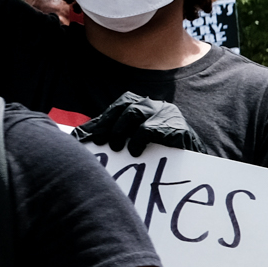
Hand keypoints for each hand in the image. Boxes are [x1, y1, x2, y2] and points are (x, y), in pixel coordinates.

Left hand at [72, 93, 198, 155]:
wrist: (189, 162)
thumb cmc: (158, 150)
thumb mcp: (132, 138)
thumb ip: (111, 133)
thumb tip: (78, 136)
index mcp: (142, 104)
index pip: (117, 107)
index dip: (101, 121)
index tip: (85, 138)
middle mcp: (154, 105)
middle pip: (124, 106)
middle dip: (108, 124)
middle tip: (101, 143)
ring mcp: (166, 113)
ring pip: (135, 113)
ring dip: (121, 131)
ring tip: (118, 148)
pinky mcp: (175, 126)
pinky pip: (150, 128)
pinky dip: (138, 139)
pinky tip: (134, 151)